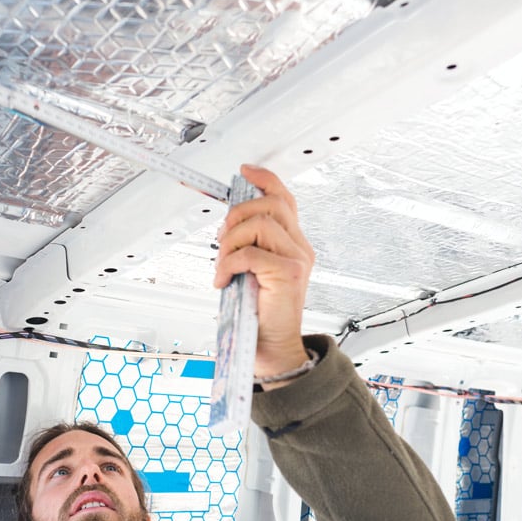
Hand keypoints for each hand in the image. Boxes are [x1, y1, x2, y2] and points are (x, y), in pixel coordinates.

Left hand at [213, 164, 314, 386]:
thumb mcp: (250, 271)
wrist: (271, 350)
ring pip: (259, 224)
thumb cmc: (259, 314)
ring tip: (223, 265)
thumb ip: (247, 246)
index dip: (265, 179)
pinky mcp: (289, 274)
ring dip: (230, 242)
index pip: (285, 199)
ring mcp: (297, 260)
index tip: (245, 171)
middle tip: (221, 240)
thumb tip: (227, 225)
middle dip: (237, 215)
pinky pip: (251, 253)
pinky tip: (224, 279)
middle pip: (271, 205)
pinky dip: (229, 263)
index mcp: (293, 244)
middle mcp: (300, 248)